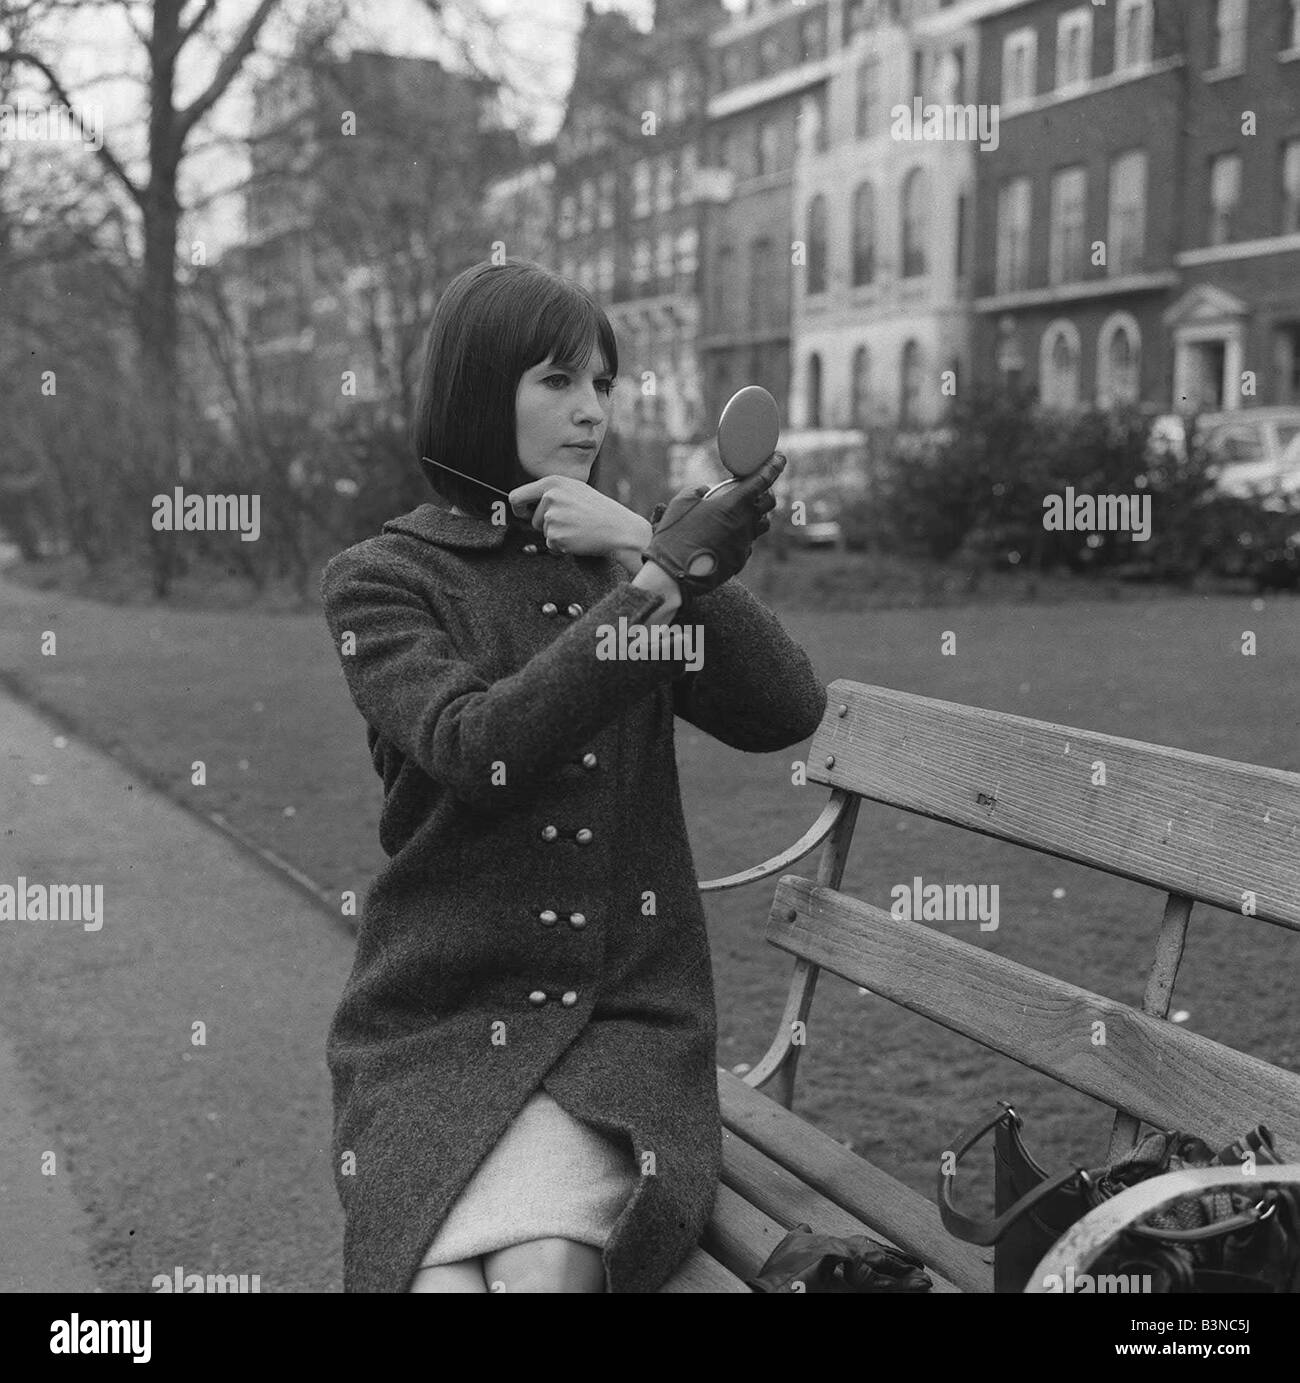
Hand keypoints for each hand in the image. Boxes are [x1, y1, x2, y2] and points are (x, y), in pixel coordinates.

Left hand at [508, 475, 647, 559]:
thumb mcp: (575, 490)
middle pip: (532, 519)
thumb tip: (527, 505)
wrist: (620, 529)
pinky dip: (563, 546)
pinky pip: (551, 546)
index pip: (516, 496)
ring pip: (544, 533)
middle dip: (547, 525)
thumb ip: (552, 493)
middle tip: (571, 523)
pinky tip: (579, 538)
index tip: (524, 514)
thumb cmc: (600, 511)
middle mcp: (550, 496)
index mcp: (553, 482)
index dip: (518, 508)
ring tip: (578, 528)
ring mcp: (552, 516)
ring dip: (557, 535)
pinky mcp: (556, 536)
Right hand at [642, 452, 784, 596]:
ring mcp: (744, 544)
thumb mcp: (682, 502)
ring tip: (740, 513)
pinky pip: (746, 544)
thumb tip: (707, 490)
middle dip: (766, 491)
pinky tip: (723, 538)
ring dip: (755, 515)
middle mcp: (744, 523)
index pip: (762, 480)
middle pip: (768, 502)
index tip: (779, 458)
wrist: (672, 574)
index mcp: (732, 504)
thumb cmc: (674, 535)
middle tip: (755, 488)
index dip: (774, 466)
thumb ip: (699, 490)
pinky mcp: (740, 560)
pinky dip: (740, 536)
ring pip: (760, 525)